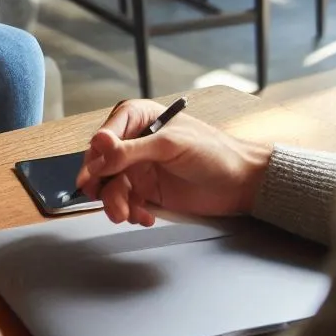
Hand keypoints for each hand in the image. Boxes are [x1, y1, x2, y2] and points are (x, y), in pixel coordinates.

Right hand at [75, 99, 273, 226]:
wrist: (242, 183)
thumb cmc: (212, 152)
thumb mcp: (169, 146)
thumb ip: (131, 149)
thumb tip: (98, 144)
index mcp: (138, 119)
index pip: (105, 135)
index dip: (97, 156)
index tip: (94, 175)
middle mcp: (133, 142)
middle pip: (102, 163)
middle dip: (102, 184)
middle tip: (104, 200)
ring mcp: (139, 167)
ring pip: (111, 185)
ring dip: (114, 202)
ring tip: (126, 215)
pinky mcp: (147, 190)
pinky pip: (126, 201)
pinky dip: (130, 211)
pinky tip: (145, 216)